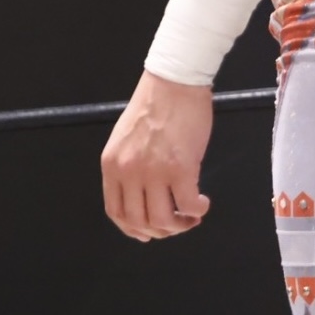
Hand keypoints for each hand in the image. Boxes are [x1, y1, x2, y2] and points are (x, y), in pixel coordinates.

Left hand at [101, 70, 212, 240]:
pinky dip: (197, 210)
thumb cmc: (153, 106)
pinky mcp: (180, 168)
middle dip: (160, 231)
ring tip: (191, 214)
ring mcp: (153, 171)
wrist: (174, 82)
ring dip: (180, 225)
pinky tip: (203, 202)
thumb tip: (142, 197)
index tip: (149, 232)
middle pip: (139, 222)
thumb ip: (128, 167)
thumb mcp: (126, 140)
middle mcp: (128, 171)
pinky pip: (188, 205)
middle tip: (177, 223)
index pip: (115, 212)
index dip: (133, 229)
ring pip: (163, 220)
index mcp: (111, 164)